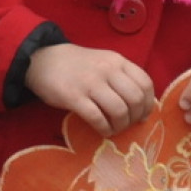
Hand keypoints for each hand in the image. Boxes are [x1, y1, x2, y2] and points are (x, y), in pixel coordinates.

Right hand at [25, 43, 154, 135]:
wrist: (41, 60)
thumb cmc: (75, 65)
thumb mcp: (103, 61)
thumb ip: (121, 77)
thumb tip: (142, 105)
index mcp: (116, 60)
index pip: (145, 83)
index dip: (148, 103)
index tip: (142, 115)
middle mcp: (106, 70)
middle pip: (135, 99)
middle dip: (135, 117)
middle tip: (127, 123)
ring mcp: (89, 83)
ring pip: (119, 110)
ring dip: (120, 125)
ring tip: (113, 128)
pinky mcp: (73, 97)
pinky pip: (98, 118)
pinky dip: (104, 129)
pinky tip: (102, 130)